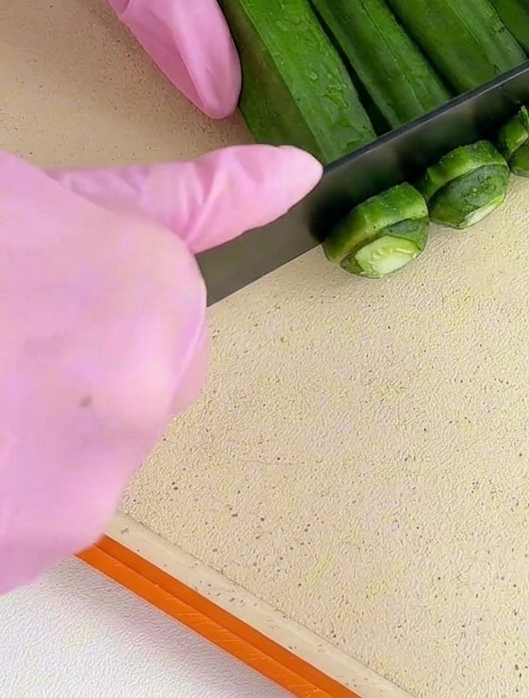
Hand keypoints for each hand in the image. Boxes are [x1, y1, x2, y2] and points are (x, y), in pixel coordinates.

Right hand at [0, 144, 320, 592]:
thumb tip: (300, 172)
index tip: (33, 289)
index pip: (178, 309)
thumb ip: (189, 198)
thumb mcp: (41, 200)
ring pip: (91, 455)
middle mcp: (146, 394)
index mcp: (157, 287)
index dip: (97, 294)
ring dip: (38, 433)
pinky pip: (36, 515)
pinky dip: (2, 490)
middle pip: (145, 388)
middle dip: (83, 366)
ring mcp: (83, 487)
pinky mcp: (23, 554)